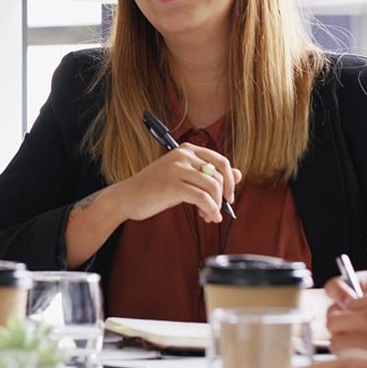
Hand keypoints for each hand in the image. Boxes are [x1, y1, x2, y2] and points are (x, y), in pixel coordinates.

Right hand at [110, 142, 241, 223]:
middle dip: (222, 197)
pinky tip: (208, 217)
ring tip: (208, 216)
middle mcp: (183, 155)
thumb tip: (239, 174)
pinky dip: (211, 210)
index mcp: (186, 149)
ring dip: (216, 206)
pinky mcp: (173, 185)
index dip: (231, 180)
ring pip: (213, 188)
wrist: (127, 197)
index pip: (221, 161)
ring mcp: (177, 169)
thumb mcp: (184, 178)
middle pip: (219, 175)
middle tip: (217, 211)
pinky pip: (203, 199)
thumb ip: (208, 175)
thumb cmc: (155, 188)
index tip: (229, 196)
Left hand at [325, 271, 366, 357]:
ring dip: (343, 344)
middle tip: (351, 335)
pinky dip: (351, 359)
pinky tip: (365, 361)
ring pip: (335, 340)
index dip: (347, 311)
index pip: (343, 299)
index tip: (353, 319)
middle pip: (333, 319)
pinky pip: (347, 357)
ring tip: (359, 350)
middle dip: (340, 327)